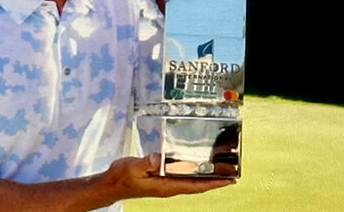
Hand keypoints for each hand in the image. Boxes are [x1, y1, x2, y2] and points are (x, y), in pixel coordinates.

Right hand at [104, 154, 234, 199]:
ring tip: (220, 170)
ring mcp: (166, 184)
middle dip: (215, 181)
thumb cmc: (122, 176)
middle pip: (198, 185)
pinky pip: (183, 177)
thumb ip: (147, 162)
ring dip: (206, 177)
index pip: (196, 185)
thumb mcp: (133, 167)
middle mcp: (169, 187)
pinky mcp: (161, 179)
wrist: (111, 184)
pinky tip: (196, 166)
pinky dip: (194, 172)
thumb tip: (159, 158)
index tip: (230, 180)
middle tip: (232, 173)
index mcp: (166, 186)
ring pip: (192, 182)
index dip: (214, 183)